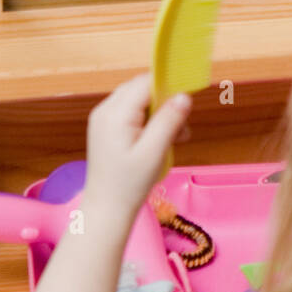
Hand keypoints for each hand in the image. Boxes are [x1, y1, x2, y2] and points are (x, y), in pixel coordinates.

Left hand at [83, 74, 191, 219]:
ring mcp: (103, 119)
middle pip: (141, 89)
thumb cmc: (129, 184)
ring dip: (158, 112)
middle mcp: (105, 110)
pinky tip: (159, 140)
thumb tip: (184, 96)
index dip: (168, 86)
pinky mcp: (106, 128)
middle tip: (182, 125)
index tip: (188, 99)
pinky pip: (131, 112)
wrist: (106, 208)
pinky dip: (148, 121)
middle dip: (165, 101)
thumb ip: (169, 121)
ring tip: (174, 137)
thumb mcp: (154, 153)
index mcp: (115, 114)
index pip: (145, 83)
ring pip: (137, 100)